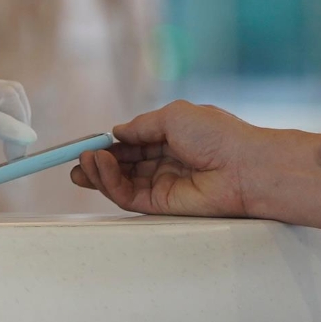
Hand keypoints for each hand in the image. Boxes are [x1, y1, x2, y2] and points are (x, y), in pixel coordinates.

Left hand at [0, 73, 33, 195]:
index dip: (2, 124)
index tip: (27, 140)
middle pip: (2, 93)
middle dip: (19, 122)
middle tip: (16, 159)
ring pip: (9, 91)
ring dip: (21, 117)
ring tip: (13, 151)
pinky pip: (6, 95)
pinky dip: (16, 115)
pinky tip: (8, 138)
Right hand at [70, 101, 267, 216]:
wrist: (244, 167)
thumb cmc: (218, 135)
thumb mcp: (174, 116)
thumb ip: (142, 126)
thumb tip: (117, 132)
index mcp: (172, 138)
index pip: (132, 144)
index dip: (109, 144)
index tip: (87, 143)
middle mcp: (166, 162)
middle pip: (123, 165)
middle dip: (98, 162)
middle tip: (76, 159)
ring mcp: (163, 185)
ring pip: (121, 182)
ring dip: (99, 173)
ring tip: (84, 162)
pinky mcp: (161, 205)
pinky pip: (128, 195)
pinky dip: (110, 183)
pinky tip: (100, 167)